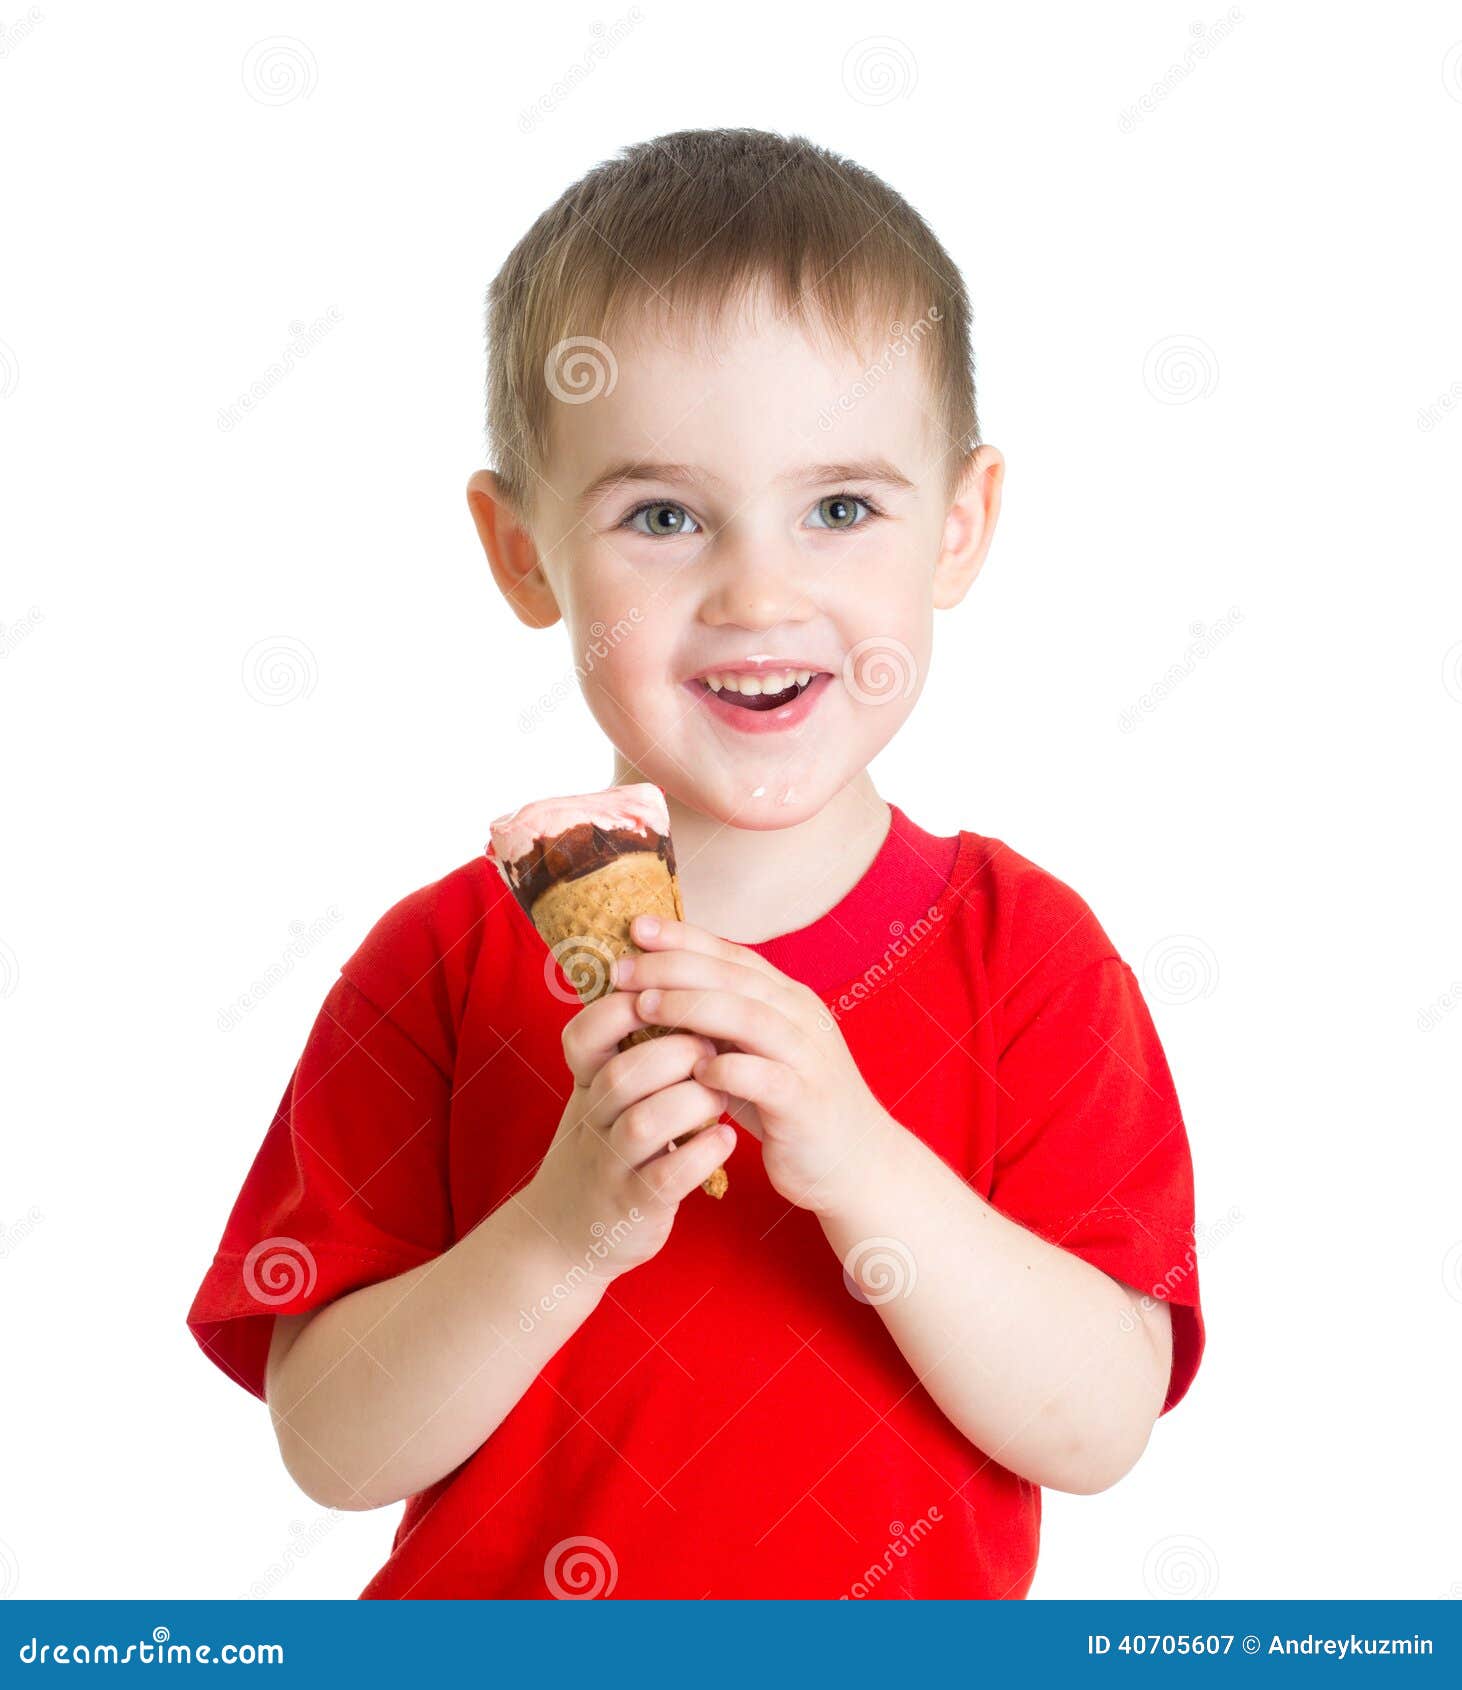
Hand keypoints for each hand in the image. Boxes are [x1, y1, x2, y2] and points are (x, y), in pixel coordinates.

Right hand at [523, 986, 736, 1276]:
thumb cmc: (603, 1145)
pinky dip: (702, 1156)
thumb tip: (666, 973)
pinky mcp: (634, 1205)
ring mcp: (610, 1165)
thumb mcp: (601, 1094)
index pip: (584, 1035)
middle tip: (714, 1046)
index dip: (620, 1008)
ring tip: (724, 1094)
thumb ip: (626, 1045)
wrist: (566, 1231)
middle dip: (675, 1052)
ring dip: (693, 1101)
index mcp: (586, 1084)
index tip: (664, 994)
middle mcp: (592, 1120)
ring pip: (645, 1123)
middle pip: (624, 1074)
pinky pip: (666, 1178)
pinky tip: (726, 1139)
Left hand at [611, 914, 898, 1213]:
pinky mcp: (807, 1102)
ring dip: (692, 1007)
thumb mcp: (756, 1053)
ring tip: (644, 1006)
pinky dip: (729, 1069)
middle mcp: (802, 1018)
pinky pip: (766, 1077)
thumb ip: (722, 1024)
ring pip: (749, 1016)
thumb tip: (657, 992)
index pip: (733, 955)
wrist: (859, 1163)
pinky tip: (695, 1070)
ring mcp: (809, 1058)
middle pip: (735, 977)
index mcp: (788, 1000)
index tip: (635, 927)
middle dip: (674, 966)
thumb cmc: (792, 1105)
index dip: (684, 937)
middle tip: (624, 969)